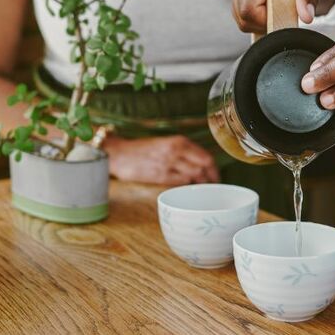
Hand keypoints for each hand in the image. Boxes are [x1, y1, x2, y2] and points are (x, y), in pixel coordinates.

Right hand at [103, 135, 220, 184]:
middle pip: (204, 167)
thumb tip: (201, 165)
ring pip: (194, 176)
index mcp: (179, 141)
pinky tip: (186, 192)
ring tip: (201, 192)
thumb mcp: (165, 143)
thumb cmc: (142, 150)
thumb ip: (183, 151)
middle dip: (211, 179)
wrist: (118, 154)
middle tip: (212, 188)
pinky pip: (180, 183)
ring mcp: (168, 163)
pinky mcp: (159, 175)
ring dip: (201, 185)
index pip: (206, 157)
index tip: (216, 178)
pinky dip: (186, 188)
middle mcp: (176, 150)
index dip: (214, 170)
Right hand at [231, 0, 334, 32]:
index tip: (292, 12)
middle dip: (268, 21)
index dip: (270, 20)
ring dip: (265, 19)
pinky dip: (261, 17)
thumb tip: (306, 17)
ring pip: (242, 18)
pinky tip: (276, 4)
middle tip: (291, 8)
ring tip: (285, 3)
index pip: (249, 8)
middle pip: (242, 16)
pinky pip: (245, 15)